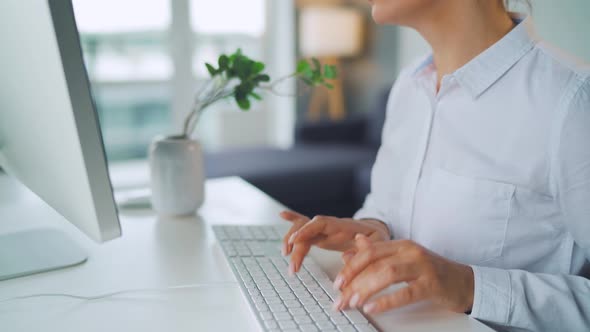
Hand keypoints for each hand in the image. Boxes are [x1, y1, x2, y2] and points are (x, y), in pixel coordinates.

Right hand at [279, 210, 389, 274]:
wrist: (376, 232)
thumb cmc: (376, 238)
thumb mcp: (377, 244)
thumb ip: (364, 250)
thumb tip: (346, 256)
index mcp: (342, 226)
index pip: (320, 224)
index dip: (307, 231)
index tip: (296, 240)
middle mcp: (329, 226)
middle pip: (307, 230)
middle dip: (296, 247)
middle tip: (293, 268)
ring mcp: (323, 229)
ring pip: (302, 229)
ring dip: (291, 240)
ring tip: (286, 256)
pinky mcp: (320, 234)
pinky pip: (304, 226)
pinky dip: (292, 219)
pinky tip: (282, 215)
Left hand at [333, 234, 473, 313]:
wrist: (465, 281)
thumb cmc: (431, 272)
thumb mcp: (403, 258)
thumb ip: (377, 253)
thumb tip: (351, 248)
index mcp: (400, 245)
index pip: (369, 252)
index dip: (350, 267)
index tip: (337, 283)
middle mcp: (410, 252)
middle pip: (374, 262)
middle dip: (352, 281)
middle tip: (339, 298)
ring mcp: (422, 267)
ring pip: (386, 274)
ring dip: (365, 289)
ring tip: (352, 302)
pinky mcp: (432, 284)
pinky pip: (405, 293)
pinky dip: (385, 301)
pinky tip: (372, 308)